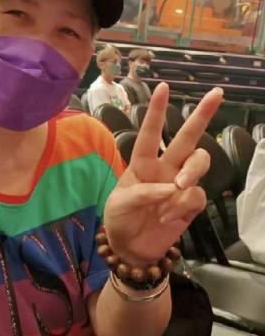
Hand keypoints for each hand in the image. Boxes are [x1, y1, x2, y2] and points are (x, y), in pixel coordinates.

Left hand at [104, 83, 222, 266]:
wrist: (130, 248)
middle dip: (201, 115)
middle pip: (187, 138)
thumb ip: (142, 193)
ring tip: (179, 186)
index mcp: (142, 163)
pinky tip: (168, 217)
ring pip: (199, 162)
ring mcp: (179, 185)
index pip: (149, 133)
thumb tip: (171, 188)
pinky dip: (183, 205)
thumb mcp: (119, 205)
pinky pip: (196, 196)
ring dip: (192, 171)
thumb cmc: (119, 219)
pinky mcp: (190, 205)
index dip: (156, 112)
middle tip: (216, 93)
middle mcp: (164, 168)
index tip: (163, 88)